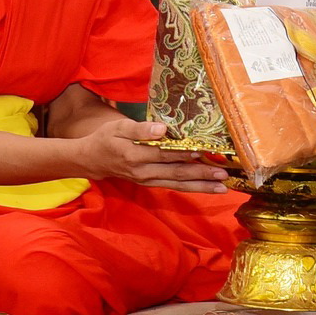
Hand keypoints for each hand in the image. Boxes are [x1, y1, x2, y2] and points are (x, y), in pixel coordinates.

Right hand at [84, 121, 229, 193]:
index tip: (202, 151)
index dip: (182, 153)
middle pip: (176, 173)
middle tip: (223, 174)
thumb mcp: (117, 127)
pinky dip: (193, 187)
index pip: (163, 155)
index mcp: (134, 155)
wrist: (92, 161)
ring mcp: (148, 180)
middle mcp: (143, 172)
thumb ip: (140, 129)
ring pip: (178, 184)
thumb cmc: (106, 139)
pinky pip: (174, 186)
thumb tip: (162, 129)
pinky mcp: (152, 183)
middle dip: (201, 174)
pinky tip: (208, 186)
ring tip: (222, 186)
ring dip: (201, 186)